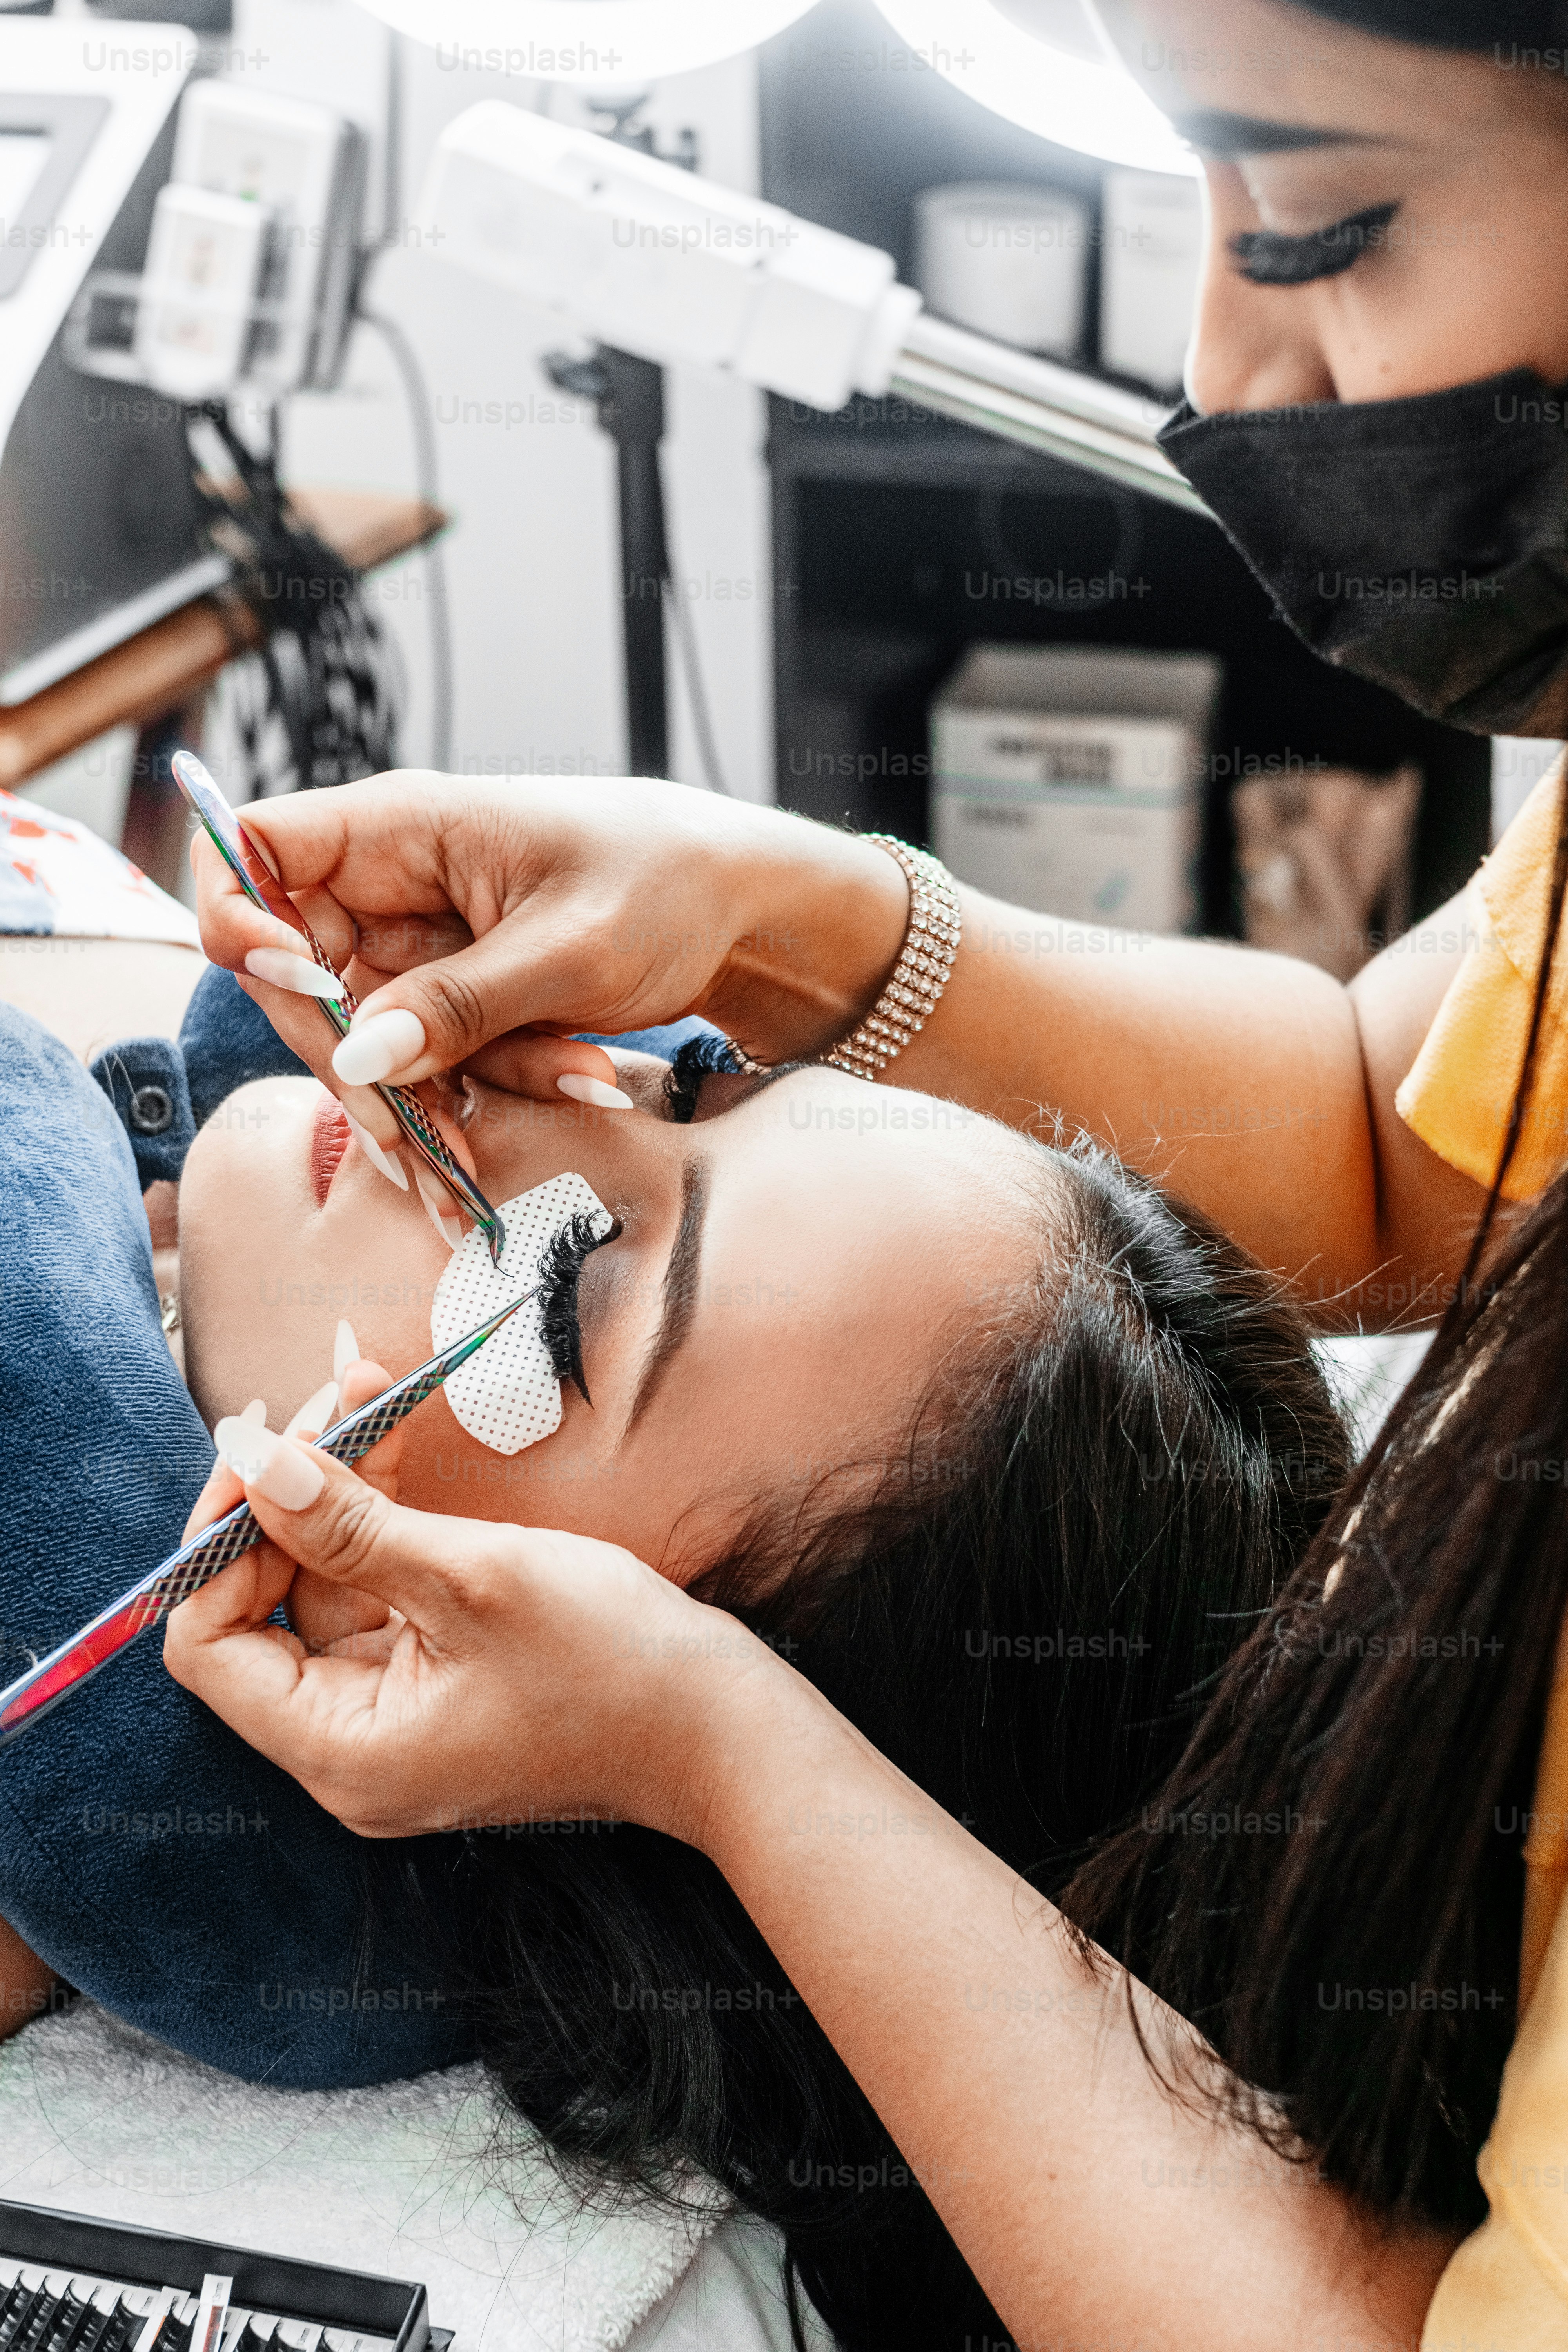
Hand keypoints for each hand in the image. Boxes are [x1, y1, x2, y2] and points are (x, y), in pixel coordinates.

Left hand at [163, 1421, 787, 1846]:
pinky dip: (377, 1524)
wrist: (723, 1729)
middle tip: (317, 1403)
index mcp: (342, 1750)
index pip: (209, 1646)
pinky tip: (389, 1443)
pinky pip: (377, 1599)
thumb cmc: (614, 1666)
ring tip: (359, 1393)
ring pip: (321, 1592)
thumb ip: (351, 1526)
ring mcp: (394, 1722)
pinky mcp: (435, 1688)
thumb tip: (257, 1467)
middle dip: (282, 1499)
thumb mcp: (475, 1577)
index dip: (217, 1541)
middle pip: (259, 1613)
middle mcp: (350, 1750)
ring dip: (333, 1493)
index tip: (257, 1451)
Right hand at [193, 772, 904, 1114]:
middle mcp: (387, 888)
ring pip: (367, 1045)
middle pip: (297, 981)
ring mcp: (415, 951)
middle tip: (419, 1138)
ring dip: (433, 1106)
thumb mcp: (571, 946)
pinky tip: (575, 1093)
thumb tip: (360, 1053)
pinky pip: (431, 1067)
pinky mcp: (450, 1004)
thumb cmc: (666, 881)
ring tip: (508, 1146)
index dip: (244, 918)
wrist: (741, 907)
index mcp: (397, 829)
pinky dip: (486, 1100)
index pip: (249, 848)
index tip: (303, 984)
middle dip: (356, 1066)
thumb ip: (461, 1004)